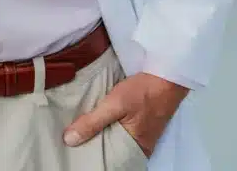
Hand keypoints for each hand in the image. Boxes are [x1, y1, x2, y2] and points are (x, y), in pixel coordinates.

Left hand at [63, 72, 188, 158]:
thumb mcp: (114, 104)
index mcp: (136, 149)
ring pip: (119, 139)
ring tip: (85, 129)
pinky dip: (114, 126)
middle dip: (97, 144)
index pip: (110, 159)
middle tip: (76, 139)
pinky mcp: (144, 123)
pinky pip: (125, 130)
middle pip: (114, 150)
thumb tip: (69, 139)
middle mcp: (141, 147)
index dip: (93, 154)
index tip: (76, 150)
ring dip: (105, 134)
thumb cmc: (143, 91)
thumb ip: (93, 122)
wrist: (167, 76)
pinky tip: (103, 120)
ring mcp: (144, 135)